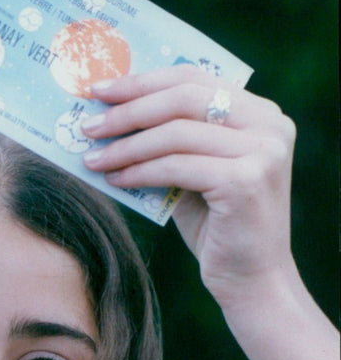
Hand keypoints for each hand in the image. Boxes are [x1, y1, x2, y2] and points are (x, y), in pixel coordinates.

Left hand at [81, 64, 297, 310]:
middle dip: (128, 110)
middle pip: (183, 98)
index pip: (193, 78)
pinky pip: (176, 166)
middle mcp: (270, 124)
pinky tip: (114, 179)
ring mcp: (263, 151)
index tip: (100, 89)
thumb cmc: (218, 226)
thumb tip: (110, 114)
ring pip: (175, 133)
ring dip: (126, 145)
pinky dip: (139, 171)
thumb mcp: (193, 172)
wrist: (251, 281)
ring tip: (92, 158)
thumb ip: (170, 140)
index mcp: (260, 112)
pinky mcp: (246, 181)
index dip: (143, 81)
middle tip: (89, 124)